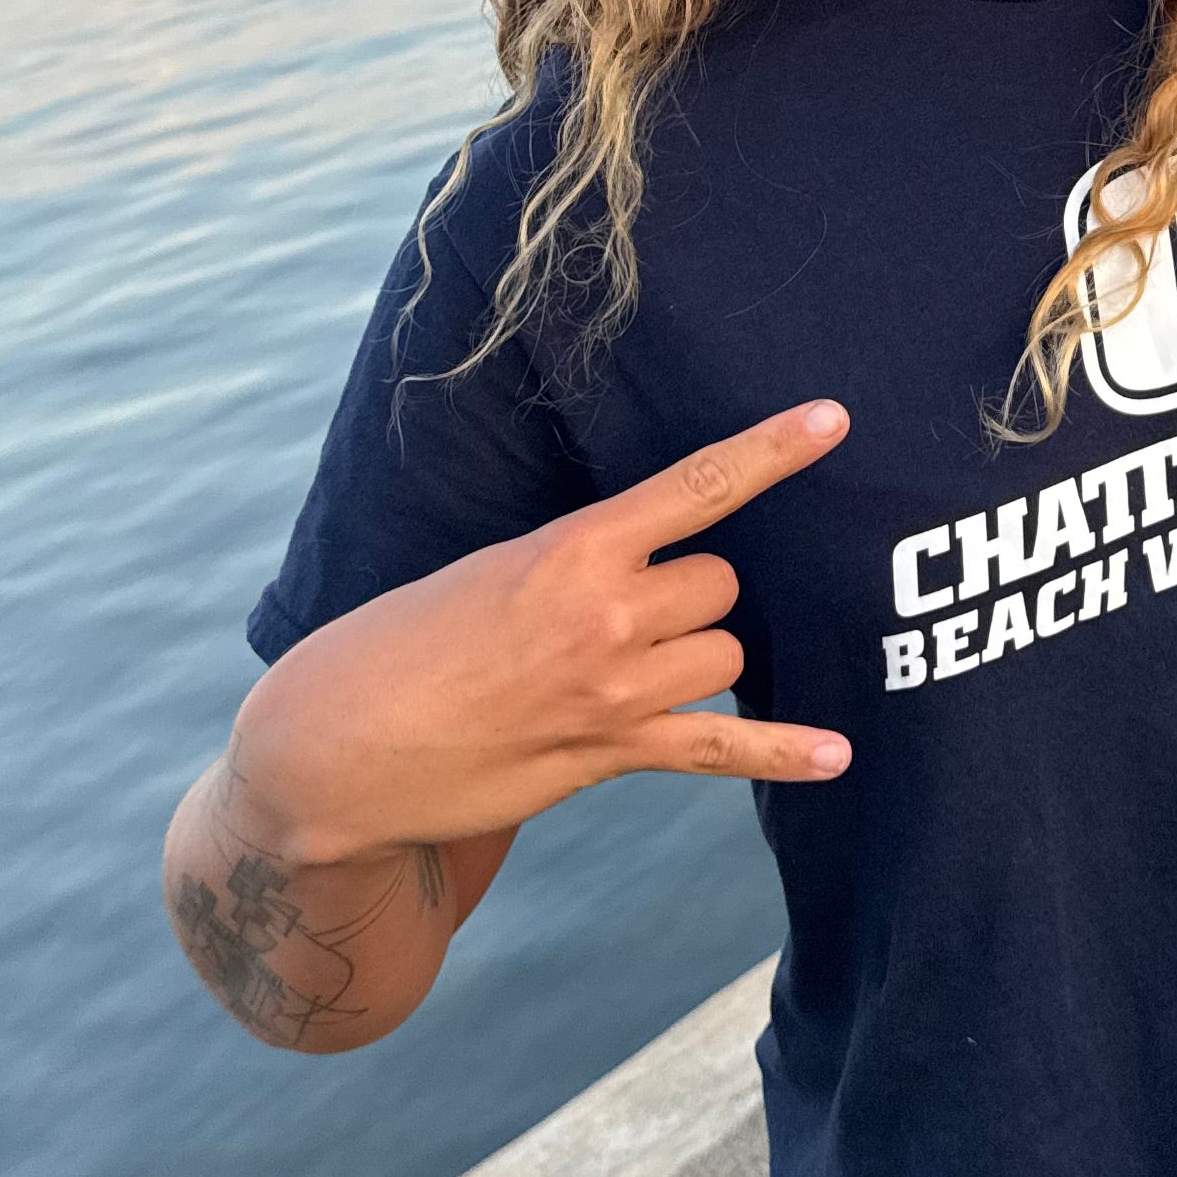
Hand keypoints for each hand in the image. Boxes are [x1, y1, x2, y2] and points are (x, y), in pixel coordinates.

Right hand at [230, 397, 854, 859]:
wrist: (338, 745)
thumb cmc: (398, 645)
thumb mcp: (483, 570)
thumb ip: (570, 561)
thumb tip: (639, 566)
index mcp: (569, 548)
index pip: (695, 486)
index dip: (771, 451)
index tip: (833, 421)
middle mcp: (602, 612)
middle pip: (722, 584)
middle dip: (693, 596)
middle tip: (628, 614)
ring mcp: (611, 688)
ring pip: (728, 653)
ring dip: (702, 658)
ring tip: (630, 670)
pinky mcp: (608, 753)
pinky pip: (720, 747)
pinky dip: (785, 751)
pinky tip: (839, 755)